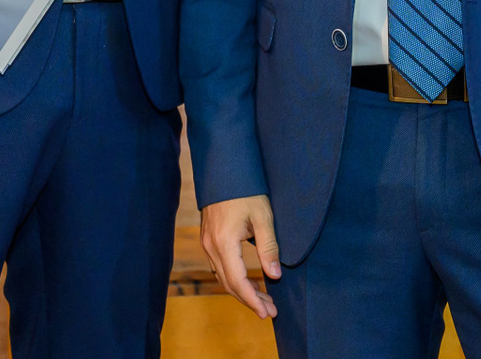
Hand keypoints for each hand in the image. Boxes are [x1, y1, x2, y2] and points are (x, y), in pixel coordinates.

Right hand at [200, 195, 281, 319]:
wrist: (224, 168)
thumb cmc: (246, 190)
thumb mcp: (263, 217)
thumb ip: (268, 247)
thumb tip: (274, 275)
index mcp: (224, 242)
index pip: (238, 281)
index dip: (252, 300)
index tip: (267, 313)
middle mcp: (211, 246)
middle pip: (229, 284)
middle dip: (250, 300)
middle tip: (270, 311)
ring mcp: (206, 242)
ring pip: (222, 277)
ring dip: (242, 291)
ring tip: (264, 299)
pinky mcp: (207, 238)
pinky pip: (218, 267)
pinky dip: (233, 279)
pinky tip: (247, 282)